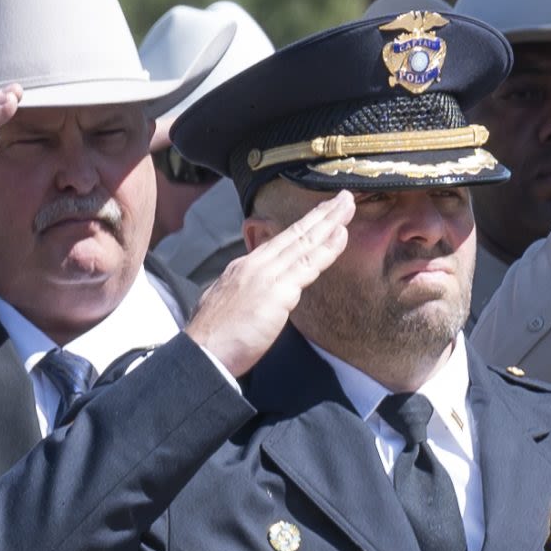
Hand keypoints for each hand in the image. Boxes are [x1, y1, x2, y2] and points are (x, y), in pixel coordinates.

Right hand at [186, 191, 354, 376]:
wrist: (202, 353)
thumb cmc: (212, 340)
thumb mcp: (225, 306)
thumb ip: (243, 295)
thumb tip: (253, 296)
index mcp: (241, 269)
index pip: (277, 243)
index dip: (301, 228)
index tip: (318, 215)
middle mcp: (253, 266)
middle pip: (293, 235)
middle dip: (320, 214)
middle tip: (343, 197)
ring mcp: (265, 276)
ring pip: (304, 243)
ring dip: (329, 222)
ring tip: (348, 204)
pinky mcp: (276, 292)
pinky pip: (309, 265)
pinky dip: (328, 248)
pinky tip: (342, 234)